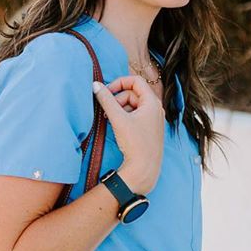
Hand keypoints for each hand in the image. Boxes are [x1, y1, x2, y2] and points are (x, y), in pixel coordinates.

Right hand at [92, 74, 163, 193]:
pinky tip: (116, 126)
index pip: (135, 81)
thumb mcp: (118, 119)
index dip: (119, 82)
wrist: (144, 169)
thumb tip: (95, 85)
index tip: (106, 91)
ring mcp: (153, 119)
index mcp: (152, 102)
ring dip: (118, 109)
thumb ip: (106, 100)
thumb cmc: (135, 143)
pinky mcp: (149, 129)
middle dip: (116, 100)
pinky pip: (135, 116)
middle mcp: (155, 109)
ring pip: (132, 105)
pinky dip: (124, 117)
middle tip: (105, 110)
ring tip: (108, 119)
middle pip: (132, 93)